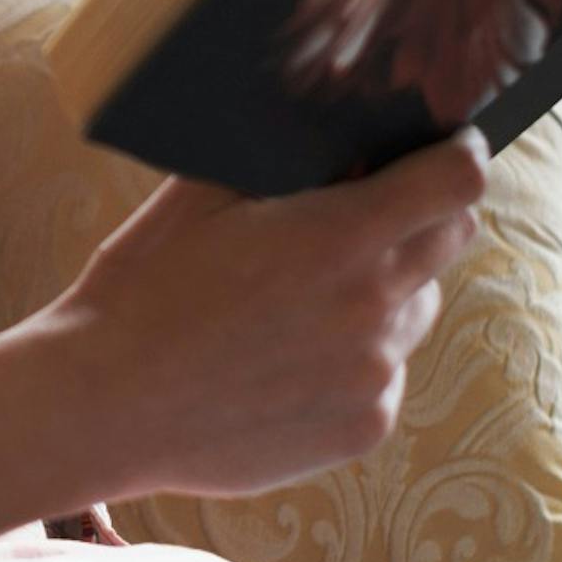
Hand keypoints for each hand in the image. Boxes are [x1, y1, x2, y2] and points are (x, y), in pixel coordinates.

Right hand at [26, 132, 489, 501]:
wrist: (103, 405)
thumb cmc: (141, 288)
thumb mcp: (200, 196)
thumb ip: (283, 160)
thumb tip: (341, 133)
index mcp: (338, 238)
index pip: (458, 183)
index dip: (459, 155)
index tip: (447, 147)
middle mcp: (372, 308)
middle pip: (452, 239)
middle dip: (421, 215)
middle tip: (363, 218)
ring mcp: (372, 375)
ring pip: (417, 309)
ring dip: (385, 291)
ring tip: (304, 302)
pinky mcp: (362, 428)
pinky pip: (386, 374)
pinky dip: (356, 358)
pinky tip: (288, 359)